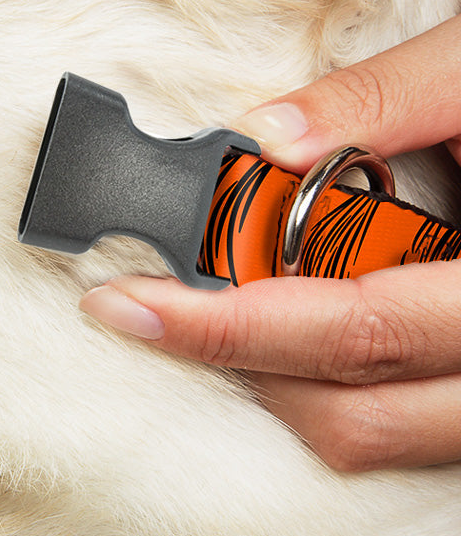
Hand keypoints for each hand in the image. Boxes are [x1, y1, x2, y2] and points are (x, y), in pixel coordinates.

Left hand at [81, 13, 460, 471]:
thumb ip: (383, 99)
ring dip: (278, 379)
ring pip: (377, 435)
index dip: (227, 325)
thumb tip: (264, 136)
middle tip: (147, 305)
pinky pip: (405, 425)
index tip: (129, 301)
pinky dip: (330, 383)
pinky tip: (290, 321)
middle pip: (353, 410)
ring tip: (213, 308)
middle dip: (233, 359)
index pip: (353, 330)